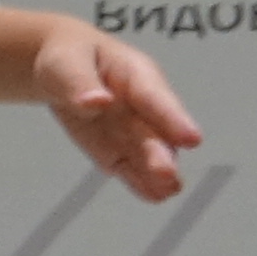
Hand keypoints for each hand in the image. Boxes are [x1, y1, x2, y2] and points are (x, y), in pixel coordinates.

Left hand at [0, 6, 203, 201]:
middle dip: (160, 154)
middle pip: (152, 132)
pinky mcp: (116, 149)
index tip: (192, 139)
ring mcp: (131, 129)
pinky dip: (138, 181)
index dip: (173, 119)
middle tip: (168, 174)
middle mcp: (141, 105)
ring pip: (145, 153)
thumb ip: (78, 83)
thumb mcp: (65, 63)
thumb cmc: (69, 58)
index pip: (154, 98)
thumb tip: (96, 102)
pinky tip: (153, 196)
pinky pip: (128, 166)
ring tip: (166, 192)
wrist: (64, 69)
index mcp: (135, 74)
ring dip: (155, 173)